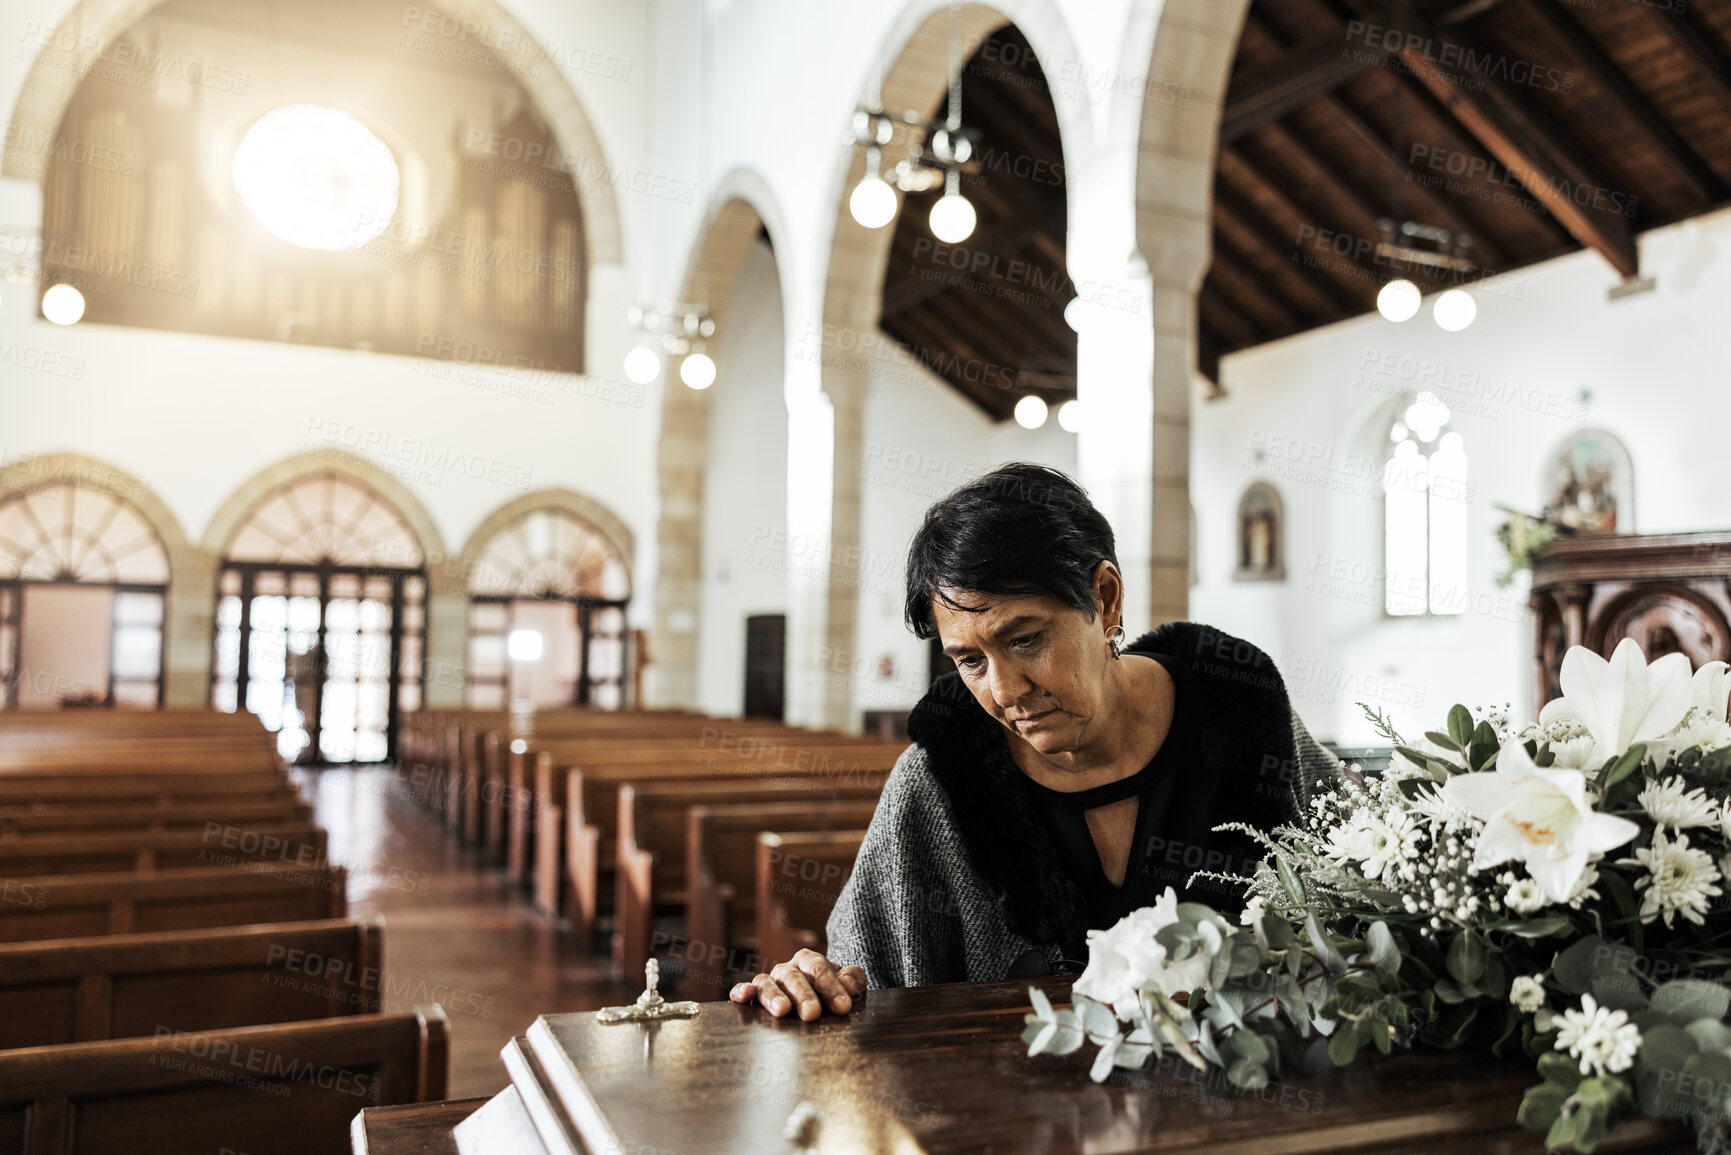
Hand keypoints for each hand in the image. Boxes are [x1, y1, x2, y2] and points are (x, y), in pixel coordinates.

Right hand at [729, 948, 865, 1019]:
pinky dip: (741, 991)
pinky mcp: (752, 996)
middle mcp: (786, 970)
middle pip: (793, 977)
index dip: (832, 987)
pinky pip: (742, 990)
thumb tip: (848, 984)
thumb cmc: (831, 995)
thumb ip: (852, 981)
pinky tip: (745, 996)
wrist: (815, 1003)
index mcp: (809, 962)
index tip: (843, 1007)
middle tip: (812, 1013)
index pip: (819, 969)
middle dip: (804, 995)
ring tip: (782, 1011)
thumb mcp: (846, 987)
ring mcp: (768, 982)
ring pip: (766, 983)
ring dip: (773, 996)